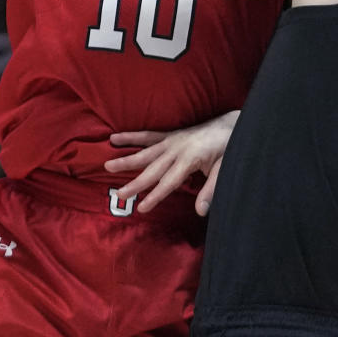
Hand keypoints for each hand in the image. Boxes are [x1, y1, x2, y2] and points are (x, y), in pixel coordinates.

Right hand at [104, 111, 238, 215]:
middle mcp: (176, 149)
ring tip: (107, 165)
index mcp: (190, 159)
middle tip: (120, 194)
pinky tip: (115, 138)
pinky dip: (131, 137)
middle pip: (152, 169)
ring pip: (145, 152)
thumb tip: (200, 212)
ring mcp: (171, 141)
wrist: (230, 124)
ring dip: (126, 159)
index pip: (169, 182)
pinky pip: (148, 135)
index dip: (155, 196)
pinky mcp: (170, 135)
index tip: (142, 208)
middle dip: (136, 183)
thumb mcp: (224, 170)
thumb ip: (210, 191)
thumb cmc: (228, 149)